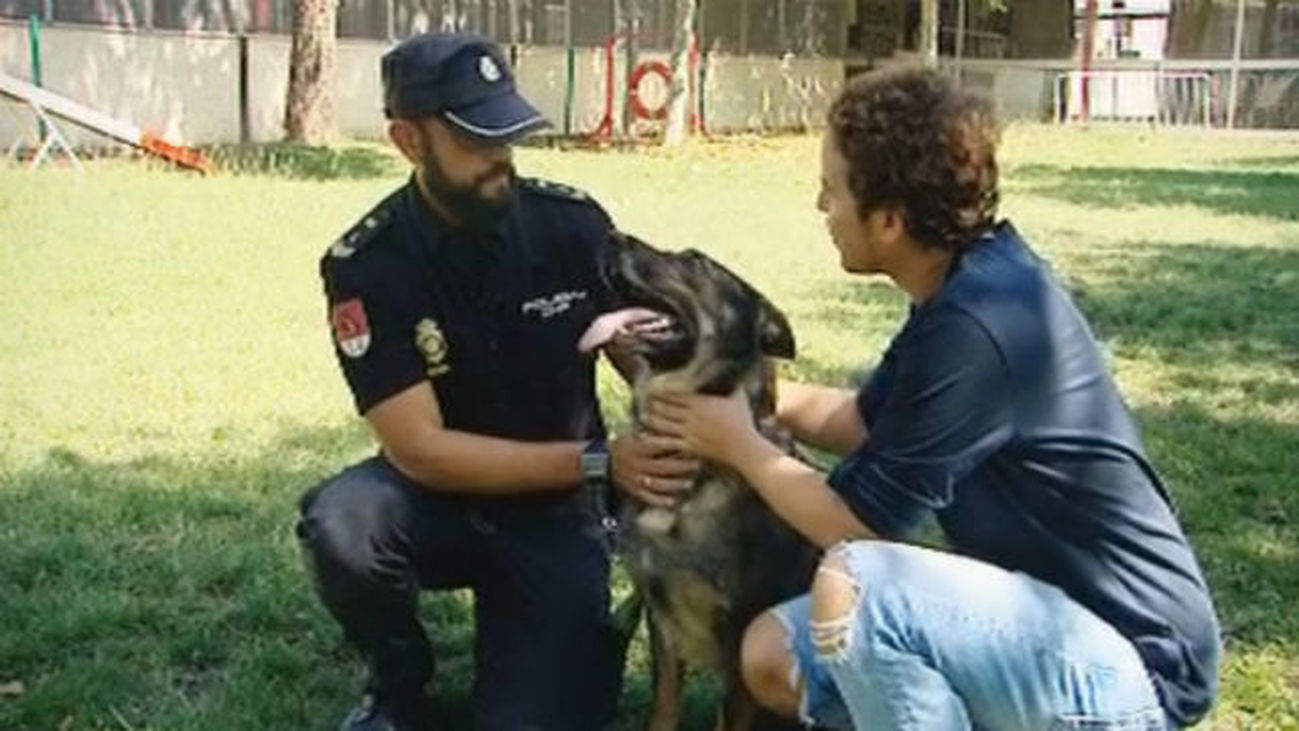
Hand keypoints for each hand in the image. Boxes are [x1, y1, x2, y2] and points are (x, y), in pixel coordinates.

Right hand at [609, 431, 697, 507]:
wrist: (601, 462)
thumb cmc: (623, 445)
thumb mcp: (634, 435)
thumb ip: (652, 432)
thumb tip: (674, 425)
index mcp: (636, 447)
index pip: (657, 445)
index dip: (674, 444)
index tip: (689, 442)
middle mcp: (636, 464)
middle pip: (663, 467)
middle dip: (682, 466)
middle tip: (698, 464)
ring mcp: (635, 480)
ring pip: (659, 484)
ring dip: (676, 485)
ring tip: (690, 483)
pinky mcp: (634, 491)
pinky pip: (649, 498)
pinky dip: (662, 501)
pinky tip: (675, 501)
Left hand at [642, 387, 759, 465]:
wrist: (744, 447)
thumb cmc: (742, 420)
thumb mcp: (738, 396)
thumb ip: (732, 382)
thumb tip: (733, 368)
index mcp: (702, 402)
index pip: (674, 393)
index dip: (661, 389)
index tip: (653, 386)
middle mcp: (693, 416)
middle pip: (665, 407)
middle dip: (653, 403)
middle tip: (645, 399)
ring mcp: (690, 432)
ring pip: (663, 424)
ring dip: (651, 419)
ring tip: (645, 415)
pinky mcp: (690, 447)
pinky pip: (668, 442)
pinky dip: (656, 439)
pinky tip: (649, 436)